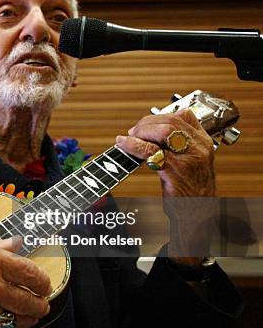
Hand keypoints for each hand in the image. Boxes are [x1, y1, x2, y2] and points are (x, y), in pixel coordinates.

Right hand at [0, 237, 51, 327]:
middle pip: (28, 301)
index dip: (43, 283)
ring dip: (26, 319)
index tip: (44, 286)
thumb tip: (17, 244)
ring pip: (15, 319)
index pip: (30, 274)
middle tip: (42, 305)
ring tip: (28, 316)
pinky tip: (8, 324)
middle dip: (40, 305)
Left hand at [115, 109, 217, 257]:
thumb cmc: (189, 187)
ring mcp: (189, 158)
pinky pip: (151, 151)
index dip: (159, 117)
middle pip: (170, 122)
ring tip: (128, 139)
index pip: (183, 115)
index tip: (145, 125)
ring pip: (162, 133)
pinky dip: (134, 146)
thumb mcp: (188, 160)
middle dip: (146, 124)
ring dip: (140, 132)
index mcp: (202, 141)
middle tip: (133, 132)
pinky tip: (124, 145)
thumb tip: (147, 131)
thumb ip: (175, 144)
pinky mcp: (176, 170)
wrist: (197, 212)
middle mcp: (199, 147)